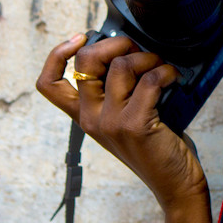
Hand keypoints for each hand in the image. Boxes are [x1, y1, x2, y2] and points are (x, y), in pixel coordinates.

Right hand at [36, 33, 210, 213]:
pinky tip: (173, 77)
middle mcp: (91, 119)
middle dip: (115, 44)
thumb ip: (117, 91)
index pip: (48, 84)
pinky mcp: (135, 125)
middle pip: (85, 62)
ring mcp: (111, 123)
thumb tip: (128, 50)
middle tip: (136, 51)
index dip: (57, 54)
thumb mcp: (125, 118)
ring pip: (121, 66)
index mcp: (84, 116)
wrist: (174, 184)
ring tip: (161, 67)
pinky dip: (165, 71)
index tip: (81, 38)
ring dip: (147, 57)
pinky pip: (149, 80)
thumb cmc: (155, 146)